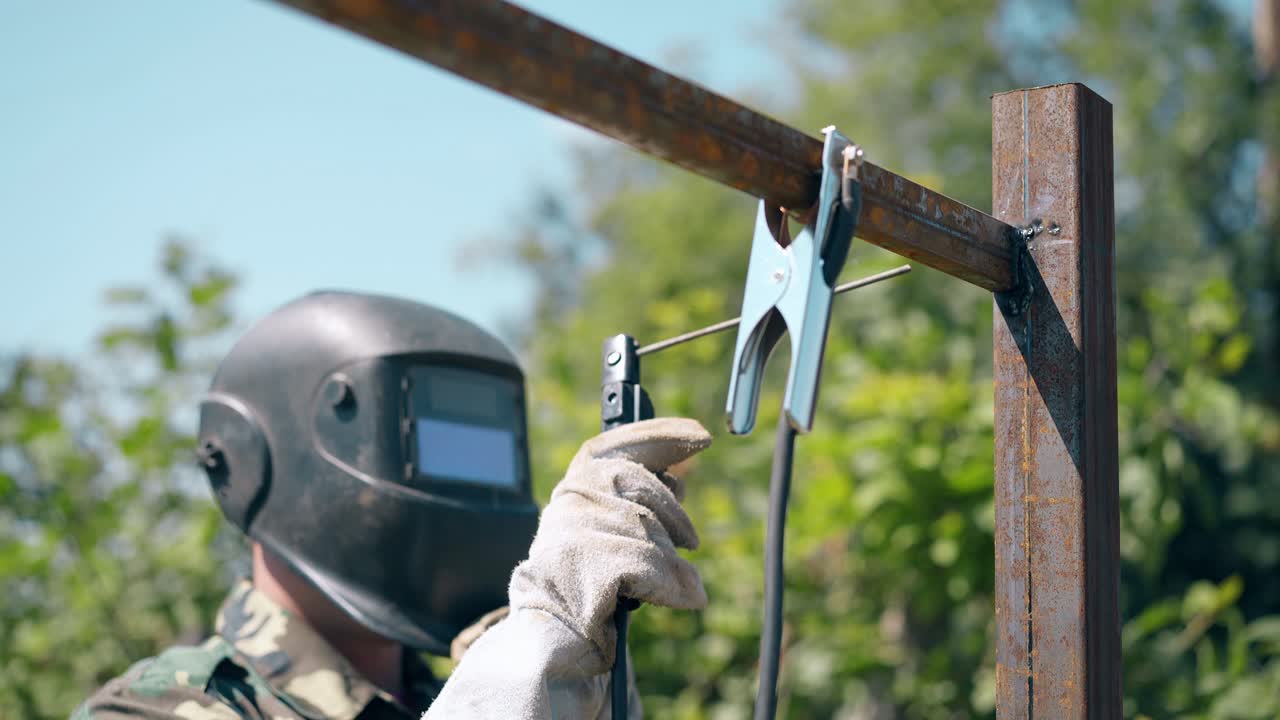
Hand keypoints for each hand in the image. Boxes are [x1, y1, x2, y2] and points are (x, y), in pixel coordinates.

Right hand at [426, 417, 711, 718]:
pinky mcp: (594, 565)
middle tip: (688, 541)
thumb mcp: (605, 528)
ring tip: (673, 583)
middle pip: (643, 486)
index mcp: (575, 484)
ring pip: (651, 532)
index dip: (662, 436)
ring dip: (670, 562)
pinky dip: (673, 586)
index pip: (619, 443)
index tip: (702, 436)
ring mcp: (579, 530)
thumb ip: (632, 500)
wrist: (551, 633)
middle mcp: (573, 499)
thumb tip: (678, 481)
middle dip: (673, 513)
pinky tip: (684, 598)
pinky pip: (654, 568)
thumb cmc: (583, 581)